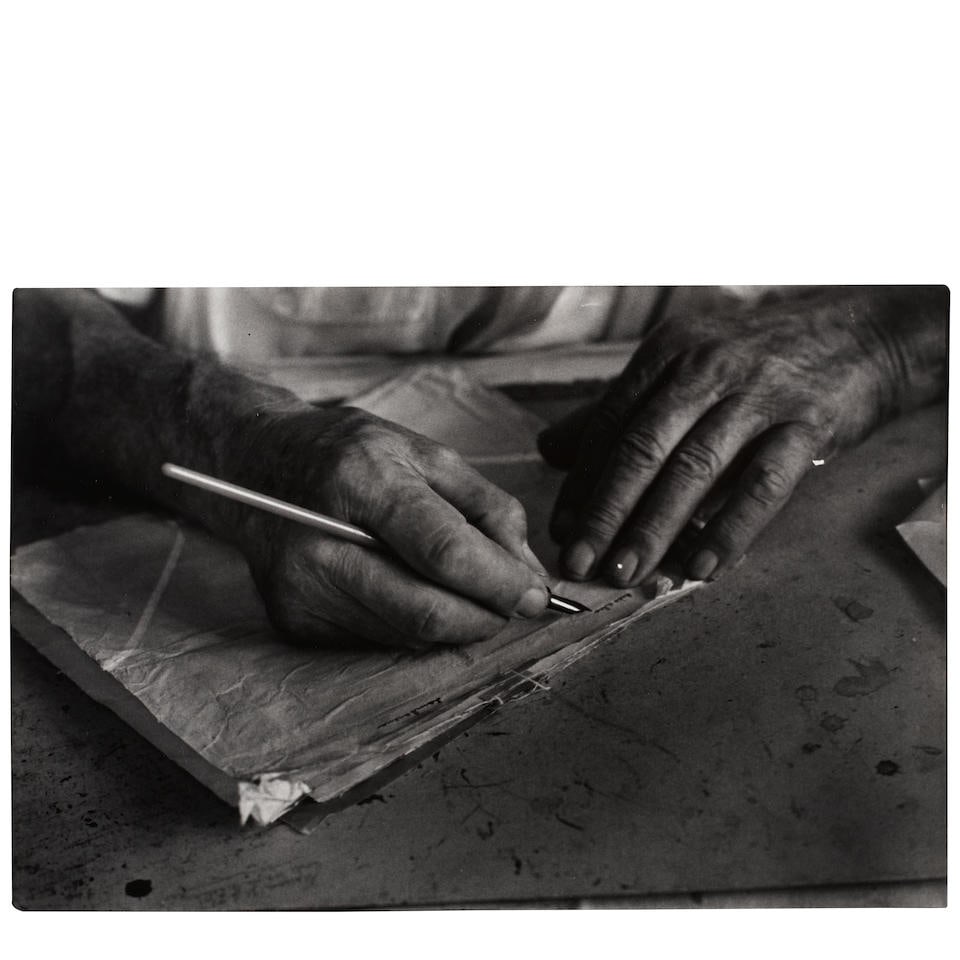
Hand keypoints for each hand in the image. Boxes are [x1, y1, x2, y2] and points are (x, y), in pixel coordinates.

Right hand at [222, 407, 548, 649]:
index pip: (443, 551)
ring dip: (455, 624)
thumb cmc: (348, 452)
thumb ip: (486, 507)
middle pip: (425, 609)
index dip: (498, 582)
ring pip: (408, 634)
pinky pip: (380, 640)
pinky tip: (417, 594)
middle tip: (512, 605)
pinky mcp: (293, 620)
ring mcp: (301, 587)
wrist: (253, 463)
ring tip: (469, 594)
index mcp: (362, 480)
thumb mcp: (424, 454)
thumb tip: (530, 572)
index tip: (536, 595)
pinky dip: (416, 627)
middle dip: (485, 616)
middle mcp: (321, 540)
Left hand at [539, 290, 939, 586]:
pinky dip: (731, 529)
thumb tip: (550, 450)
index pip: (609, 425)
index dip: (581, 482)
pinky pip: (763, 484)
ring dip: (656, 528)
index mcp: (667, 354)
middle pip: (643, 448)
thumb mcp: (682, 368)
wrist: (860, 335)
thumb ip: (617, 411)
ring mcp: (758, 395)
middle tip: (578, 563)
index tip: (559, 531)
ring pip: (695, 469)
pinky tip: (704, 567)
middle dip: (605, 512)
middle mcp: (705, 368)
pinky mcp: (807, 423)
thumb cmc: (755, 359)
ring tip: (628, 575)